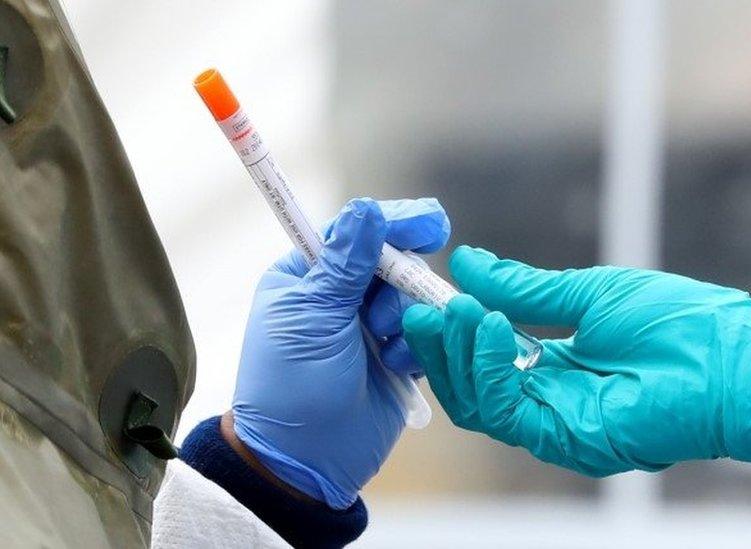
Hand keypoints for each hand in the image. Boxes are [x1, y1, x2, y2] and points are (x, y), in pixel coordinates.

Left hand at [233, 197, 449, 508]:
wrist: (306, 462)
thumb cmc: (291, 387)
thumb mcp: (313, 317)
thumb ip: (345, 262)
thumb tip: (366, 208)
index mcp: (308, 276)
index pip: (355, 233)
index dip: (392, 223)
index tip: (429, 222)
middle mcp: (340, 296)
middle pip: (392, 261)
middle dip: (400, 280)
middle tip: (394, 306)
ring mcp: (369, 327)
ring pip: (413, 297)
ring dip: (405, 317)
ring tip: (383, 347)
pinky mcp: (396, 357)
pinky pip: (426, 333)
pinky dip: (418, 346)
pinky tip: (397, 366)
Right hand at [403, 245, 750, 488]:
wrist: (728, 356)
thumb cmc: (676, 322)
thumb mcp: (587, 293)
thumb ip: (524, 289)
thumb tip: (468, 263)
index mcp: (555, 366)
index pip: (485, 357)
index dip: (454, 330)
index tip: (429, 295)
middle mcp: (549, 399)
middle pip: (472, 386)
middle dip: (443, 347)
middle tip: (423, 306)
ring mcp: (555, 424)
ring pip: (478, 404)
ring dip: (457, 356)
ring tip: (453, 311)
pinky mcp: (565, 439)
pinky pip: (505, 413)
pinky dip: (487, 371)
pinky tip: (489, 326)